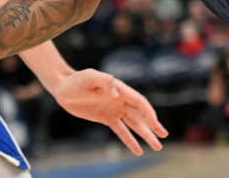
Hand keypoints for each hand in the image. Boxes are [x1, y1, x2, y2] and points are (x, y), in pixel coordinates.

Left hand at [52, 68, 167, 154]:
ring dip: (146, 134)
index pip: (138, 101)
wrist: (64, 88)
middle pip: (140, 114)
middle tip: (164, 136)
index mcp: (119, 89)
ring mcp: (114, 109)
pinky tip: (139, 150)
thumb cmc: (76, 80)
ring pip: (134, 124)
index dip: (147, 112)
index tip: (155, 123)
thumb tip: (115, 91)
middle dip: (153, 125)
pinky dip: (130, 140)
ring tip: (157, 146)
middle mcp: (120, 100)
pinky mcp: (107, 118)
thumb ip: (103, 81)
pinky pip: (121, 131)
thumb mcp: (88, 78)